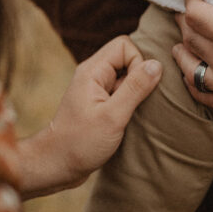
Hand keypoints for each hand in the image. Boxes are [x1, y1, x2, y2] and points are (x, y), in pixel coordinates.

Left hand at [18, 35, 161, 197]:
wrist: (56, 166)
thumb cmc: (80, 143)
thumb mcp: (112, 117)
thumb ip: (135, 88)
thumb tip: (157, 64)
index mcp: (92, 71)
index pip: (124, 45)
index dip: (138, 63)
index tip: (136, 90)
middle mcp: (93, 74)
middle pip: (127, 57)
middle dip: (139, 77)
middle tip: (135, 103)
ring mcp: (96, 88)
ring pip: (126, 75)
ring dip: (135, 92)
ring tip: (130, 114)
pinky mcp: (99, 102)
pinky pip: (121, 90)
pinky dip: (129, 102)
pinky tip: (127, 120)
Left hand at [173, 0, 212, 111]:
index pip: (193, 14)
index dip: (191, 0)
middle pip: (191, 39)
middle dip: (188, 23)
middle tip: (193, 13)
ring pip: (191, 69)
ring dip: (185, 52)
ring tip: (187, 41)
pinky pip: (206, 96)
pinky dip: (195, 83)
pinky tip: (196, 70)